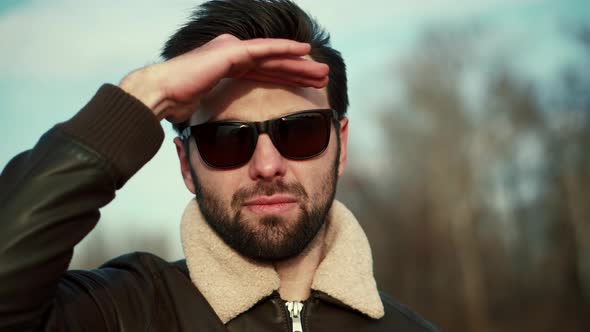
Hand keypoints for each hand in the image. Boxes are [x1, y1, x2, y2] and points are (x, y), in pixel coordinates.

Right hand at [119, 34, 328, 122]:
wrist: (160, 96)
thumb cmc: (178, 107)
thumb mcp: (210, 110)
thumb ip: (224, 109)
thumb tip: (234, 130)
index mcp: (229, 69)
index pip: (266, 74)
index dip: (288, 81)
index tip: (308, 90)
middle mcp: (232, 54)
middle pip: (274, 64)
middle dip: (300, 72)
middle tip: (323, 78)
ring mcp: (231, 49)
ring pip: (274, 56)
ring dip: (300, 63)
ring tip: (322, 70)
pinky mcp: (231, 50)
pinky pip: (264, 49)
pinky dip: (285, 50)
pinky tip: (305, 53)